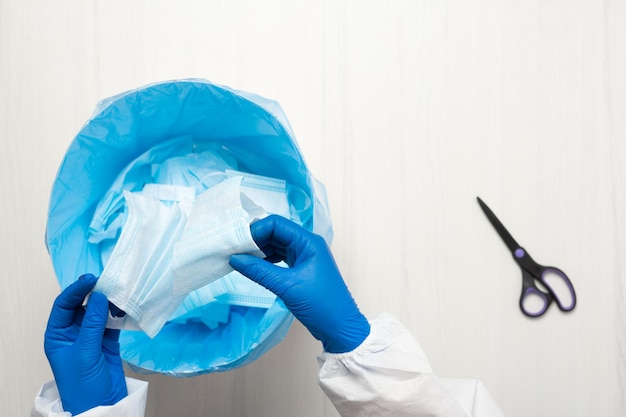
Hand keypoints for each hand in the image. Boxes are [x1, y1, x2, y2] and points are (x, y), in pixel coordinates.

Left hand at [44, 274, 126, 414]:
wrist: (101, 406)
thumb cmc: (83, 385)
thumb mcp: (85, 352)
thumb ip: (93, 324)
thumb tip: (99, 297)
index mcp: (58, 335)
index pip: (64, 305)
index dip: (76, 290)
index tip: (90, 279)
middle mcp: (73, 333)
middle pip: (82, 305)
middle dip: (94, 293)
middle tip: (107, 281)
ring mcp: (91, 336)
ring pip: (99, 311)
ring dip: (109, 302)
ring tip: (120, 292)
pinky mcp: (108, 341)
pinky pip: (112, 321)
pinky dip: (119, 313)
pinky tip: (126, 306)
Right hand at [229, 215, 369, 352]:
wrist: (341, 328)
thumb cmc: (321, 305)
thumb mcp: (287, 286)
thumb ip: (259, 271)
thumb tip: (235, 259)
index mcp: (308, 241)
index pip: (276, 224)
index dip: (256, 231)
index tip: (238, 244)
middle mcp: (307, 244)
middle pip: (275, 232)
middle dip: (255, 240)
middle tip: (234, 252)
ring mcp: (305, 256)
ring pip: (276, 245)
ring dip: (259, 251)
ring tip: (241, 261)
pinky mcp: (301, 269)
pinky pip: (280, 258)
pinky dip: (266, 261)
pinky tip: (254, 268)